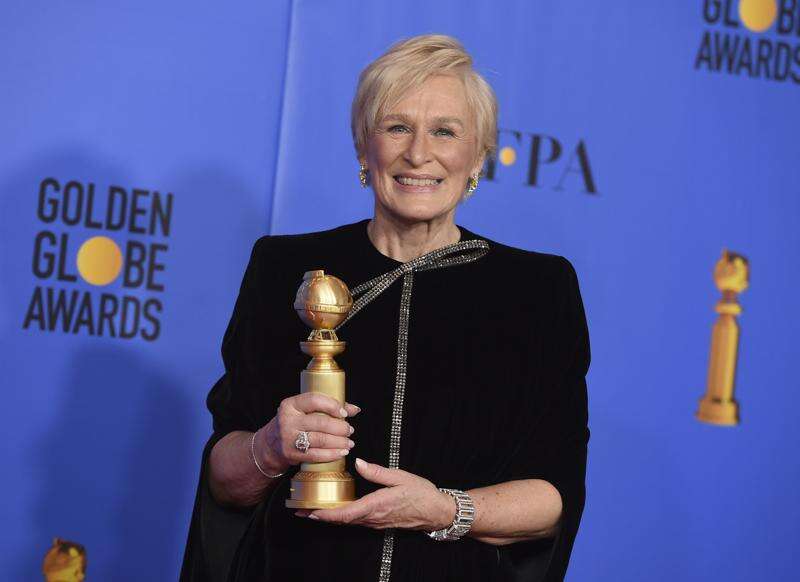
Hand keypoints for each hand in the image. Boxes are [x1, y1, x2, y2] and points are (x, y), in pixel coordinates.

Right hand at [256, 393, 359, 473]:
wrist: (271, 444)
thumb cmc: (293, 423)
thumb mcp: (304, 410)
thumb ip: (328, 407)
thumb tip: (354, 409)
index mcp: (291, 404)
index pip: (314, 400)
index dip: (332, 405)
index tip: (344, 413)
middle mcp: (288, 420)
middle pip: (321, 422)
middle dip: (340, 427)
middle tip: (350, 430)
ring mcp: (288, 438)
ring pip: (320, 439)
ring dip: (339, 442)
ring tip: (349, 442)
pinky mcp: (291, 454)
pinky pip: (316, 455)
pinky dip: (332, 454)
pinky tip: (341, 452)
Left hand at [297, 458, 455, 531]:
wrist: (436, 511)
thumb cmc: (421, 493)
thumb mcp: (400, 477)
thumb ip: (377, 471)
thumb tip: (359, 462)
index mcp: (377, 505)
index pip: (347, 513)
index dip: (327, 514)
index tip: (311, 511)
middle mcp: (374, 517)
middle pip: (342, 519)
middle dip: (320, 516)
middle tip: (301, 509)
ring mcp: (376, 522)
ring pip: (348, 521)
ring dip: (329, 516)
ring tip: (311, 508)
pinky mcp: (379, 521)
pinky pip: (356, 520)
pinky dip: (341, 515)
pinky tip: (335, 508)